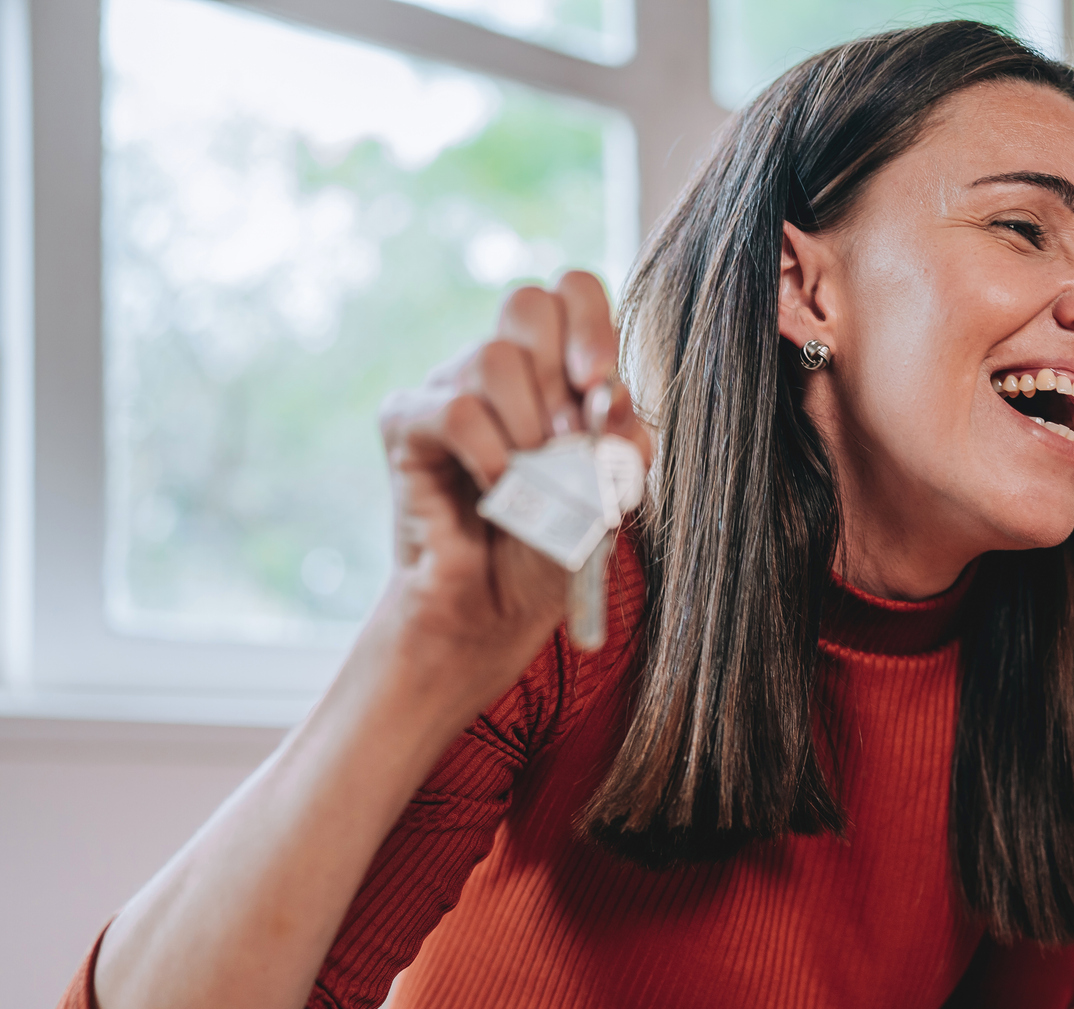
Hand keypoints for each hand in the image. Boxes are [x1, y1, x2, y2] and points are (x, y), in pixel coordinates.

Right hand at [375, 270, 653, 697]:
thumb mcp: (612, 495)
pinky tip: (497, 488)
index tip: (599, 385)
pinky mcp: (407, 423)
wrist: (497, 611)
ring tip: (532, 478)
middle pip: (529, 303)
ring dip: (528, 425)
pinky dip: (490, 453)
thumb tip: (615, 397)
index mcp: (557, 370)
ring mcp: (448, 389)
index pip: (575, 292)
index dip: (593, 323)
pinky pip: (456, 408)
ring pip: (494, 357)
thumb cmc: (553, 549)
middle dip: (561, 367)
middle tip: (569, 437)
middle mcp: (502, 370)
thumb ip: (624, 443)